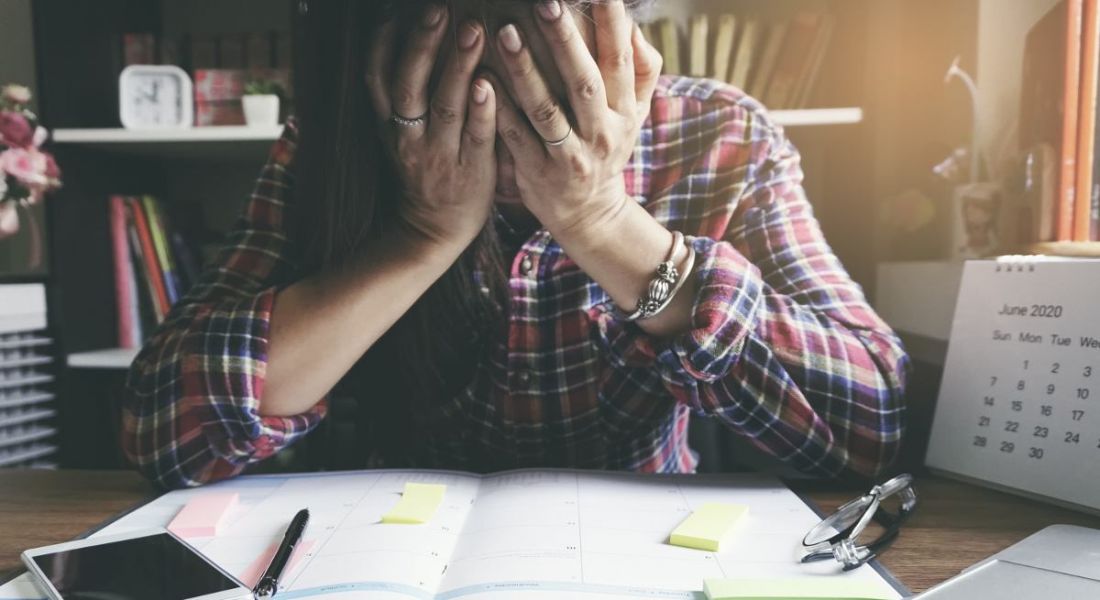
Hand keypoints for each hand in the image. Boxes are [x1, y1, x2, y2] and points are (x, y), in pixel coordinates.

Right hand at [365, 6, 497, 249]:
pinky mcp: (472, 171)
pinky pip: (476, 137)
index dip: (383, 44)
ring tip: (474, 29)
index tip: (396, 12)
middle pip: (408, 85)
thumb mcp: (400, 134)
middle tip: (440, 9)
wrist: (432, 232)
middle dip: (423, 45)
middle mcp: (410, 137)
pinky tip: (491, 83)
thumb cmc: (424, 171)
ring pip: (444, 107)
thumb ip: (404, 92)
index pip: (376, 78)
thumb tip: (412, 39)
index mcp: (390, 125)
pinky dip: (482, 110)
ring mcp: (441, 155)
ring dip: (458, 66)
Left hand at [490, 0, 661, 234]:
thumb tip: (634, 24)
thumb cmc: (608, 148)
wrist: (590, 214)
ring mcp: (569, 156)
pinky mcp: (537, 173)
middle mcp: (601, 133)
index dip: (613, 25)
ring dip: (524, 71)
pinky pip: (516, 137)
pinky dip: (500, 109)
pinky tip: (481, 79)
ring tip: (505, 33)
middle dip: (564, 41)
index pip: (622, 61)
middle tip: (545, 2)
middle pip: (584, 82)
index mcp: (625, 111)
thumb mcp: (634, 113)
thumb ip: (642, 70)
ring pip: (546, 110)